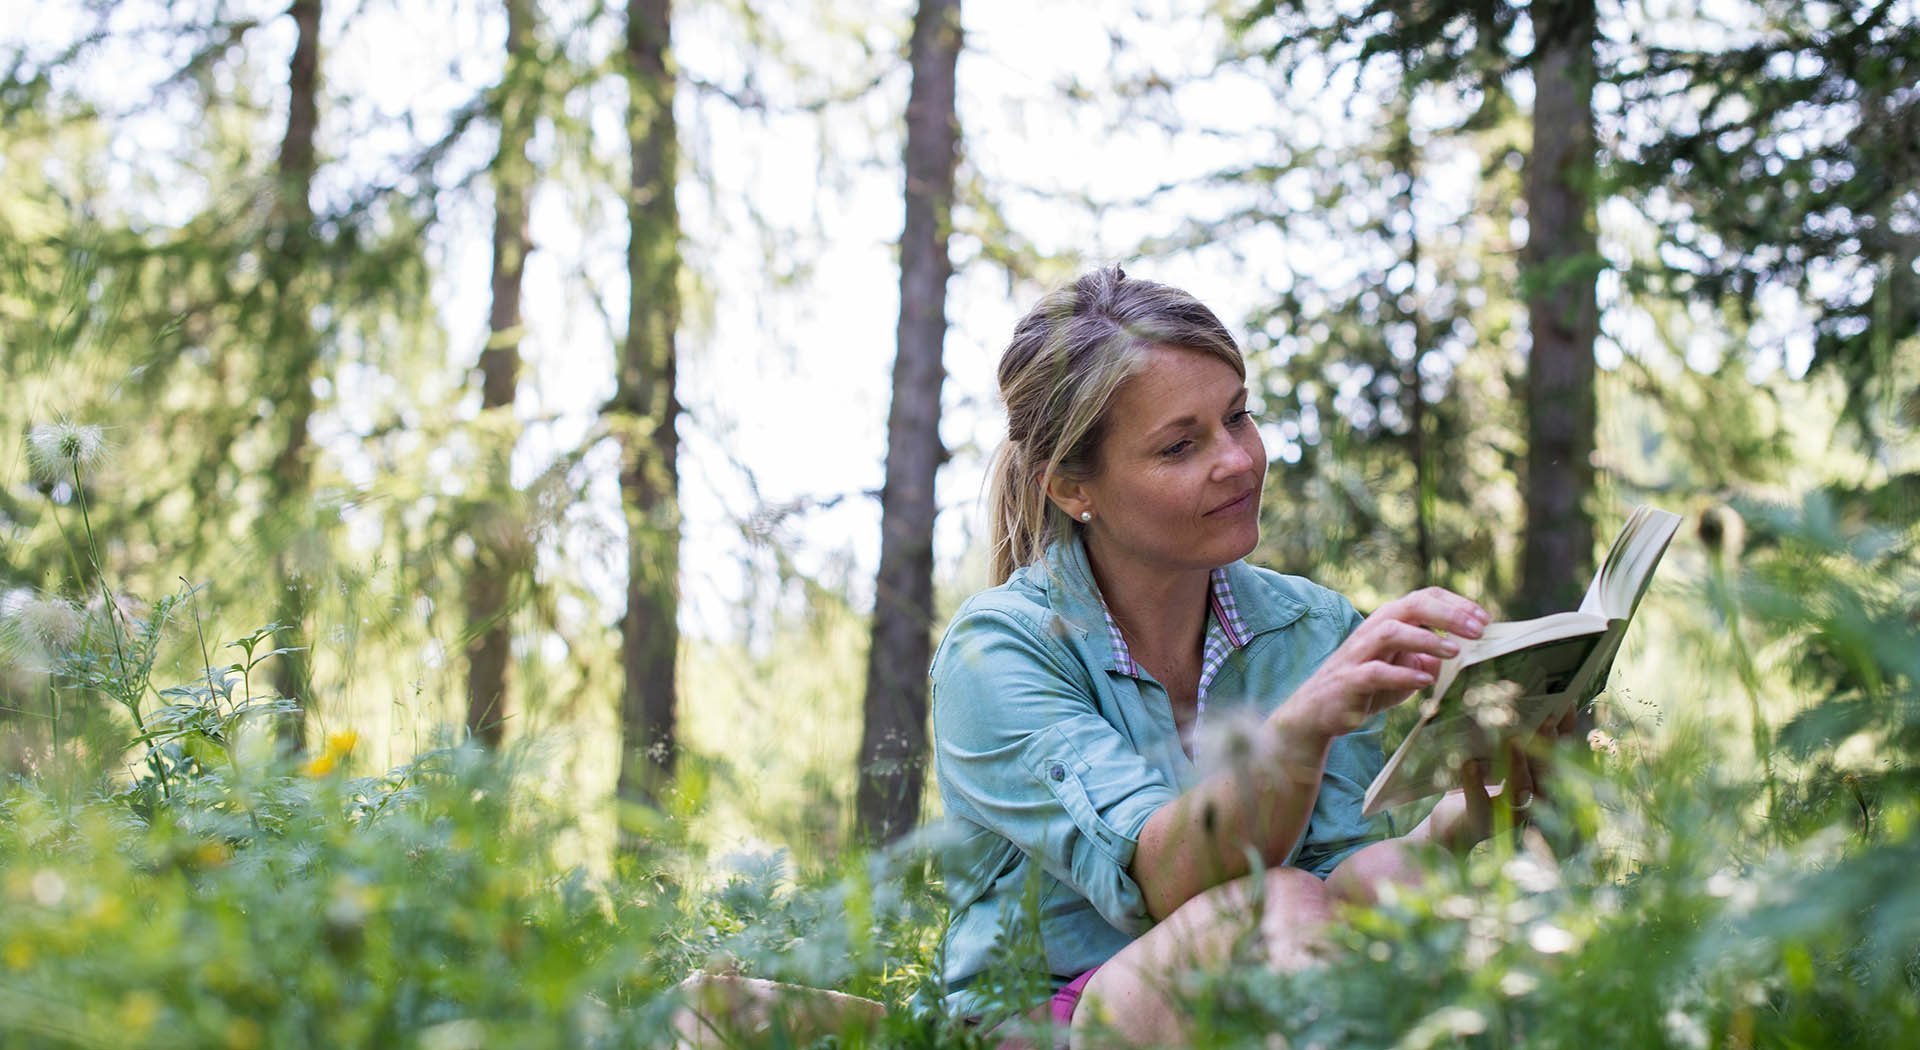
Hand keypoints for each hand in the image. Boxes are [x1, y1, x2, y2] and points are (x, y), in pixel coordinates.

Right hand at [1286, 587, 1489, 740]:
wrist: (1318, 712)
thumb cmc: (1364, 688)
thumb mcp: (1403, 670)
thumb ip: (1426, 659)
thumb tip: (1457, 654)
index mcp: (1389, 623)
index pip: (1424, 598)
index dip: (1456, 604)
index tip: (1485, 620)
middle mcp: (1373, 630)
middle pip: (1411, 606)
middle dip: (1448, 614)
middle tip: (1478, 629)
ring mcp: (1359, 653)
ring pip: (1392, 631)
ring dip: (1426, 638)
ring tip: (1454, 651)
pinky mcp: (1349, 679)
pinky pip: (1377, 671)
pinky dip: (1403, 673)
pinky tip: (1426, 680)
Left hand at [1428, 709, 1581, 850]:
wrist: (1449, 830)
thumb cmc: (1476, 788)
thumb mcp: (1494, 760)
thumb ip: (1510, 739)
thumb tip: (1514, 700)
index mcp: (1540, 784)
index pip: (1561, 756)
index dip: (1566, 732)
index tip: (1567, 705)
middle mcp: (1533, 803)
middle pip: (1548, 772)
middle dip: (1548, 744)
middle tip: (1547, 719)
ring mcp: (1510, 816)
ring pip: (1522, 789)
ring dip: (1519, 763)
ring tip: (1513, 740)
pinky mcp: (1483, 824)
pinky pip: (1482, 804)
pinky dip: (1475, 784)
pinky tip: (1470, 765)